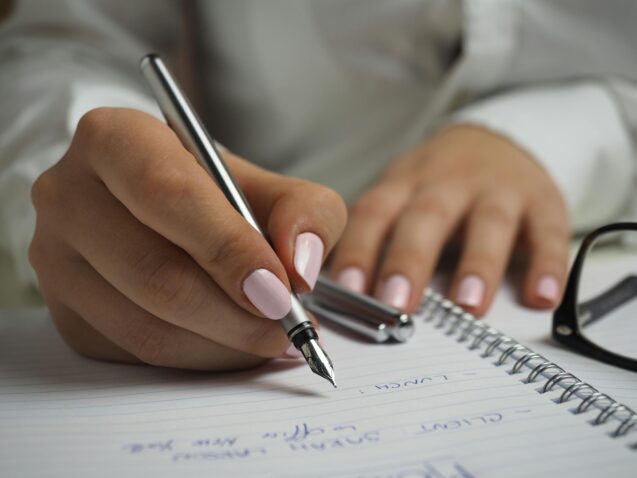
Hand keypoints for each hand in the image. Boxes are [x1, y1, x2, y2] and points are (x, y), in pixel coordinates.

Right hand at [29, 108, 345, 369]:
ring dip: (223, 344)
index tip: (280, 289)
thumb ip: (305, 212)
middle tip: (287, 326)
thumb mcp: (272, 186)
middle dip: (235, 313)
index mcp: (115, 139)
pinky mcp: (65, 311)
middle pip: (154, 271)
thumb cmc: (217, 194)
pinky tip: (232, 343)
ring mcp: (56, 259)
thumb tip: (300, 267)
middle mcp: (70, 195)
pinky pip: (136, 353)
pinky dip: (199, 358)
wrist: (163, 211)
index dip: (228, 248)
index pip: (169, 195)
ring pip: (145, 325)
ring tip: (271, 338)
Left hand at [330, 125, 569, 315]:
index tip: (346, 290)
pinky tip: (541, 297)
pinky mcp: (543, 201)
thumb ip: (375, 237)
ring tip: (468, 305)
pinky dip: (547, 264)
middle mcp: (448, 183)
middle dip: (410, 260)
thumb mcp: (400, 196)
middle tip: (396, 303)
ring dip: (478, 264)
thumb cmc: (436, 185)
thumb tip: (336, 292)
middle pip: (426, 217)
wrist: (496, 141)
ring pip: (488, 223)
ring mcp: (498, 190)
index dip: (359, 249)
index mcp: (405, 185)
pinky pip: (548, 232)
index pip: (374, 214)